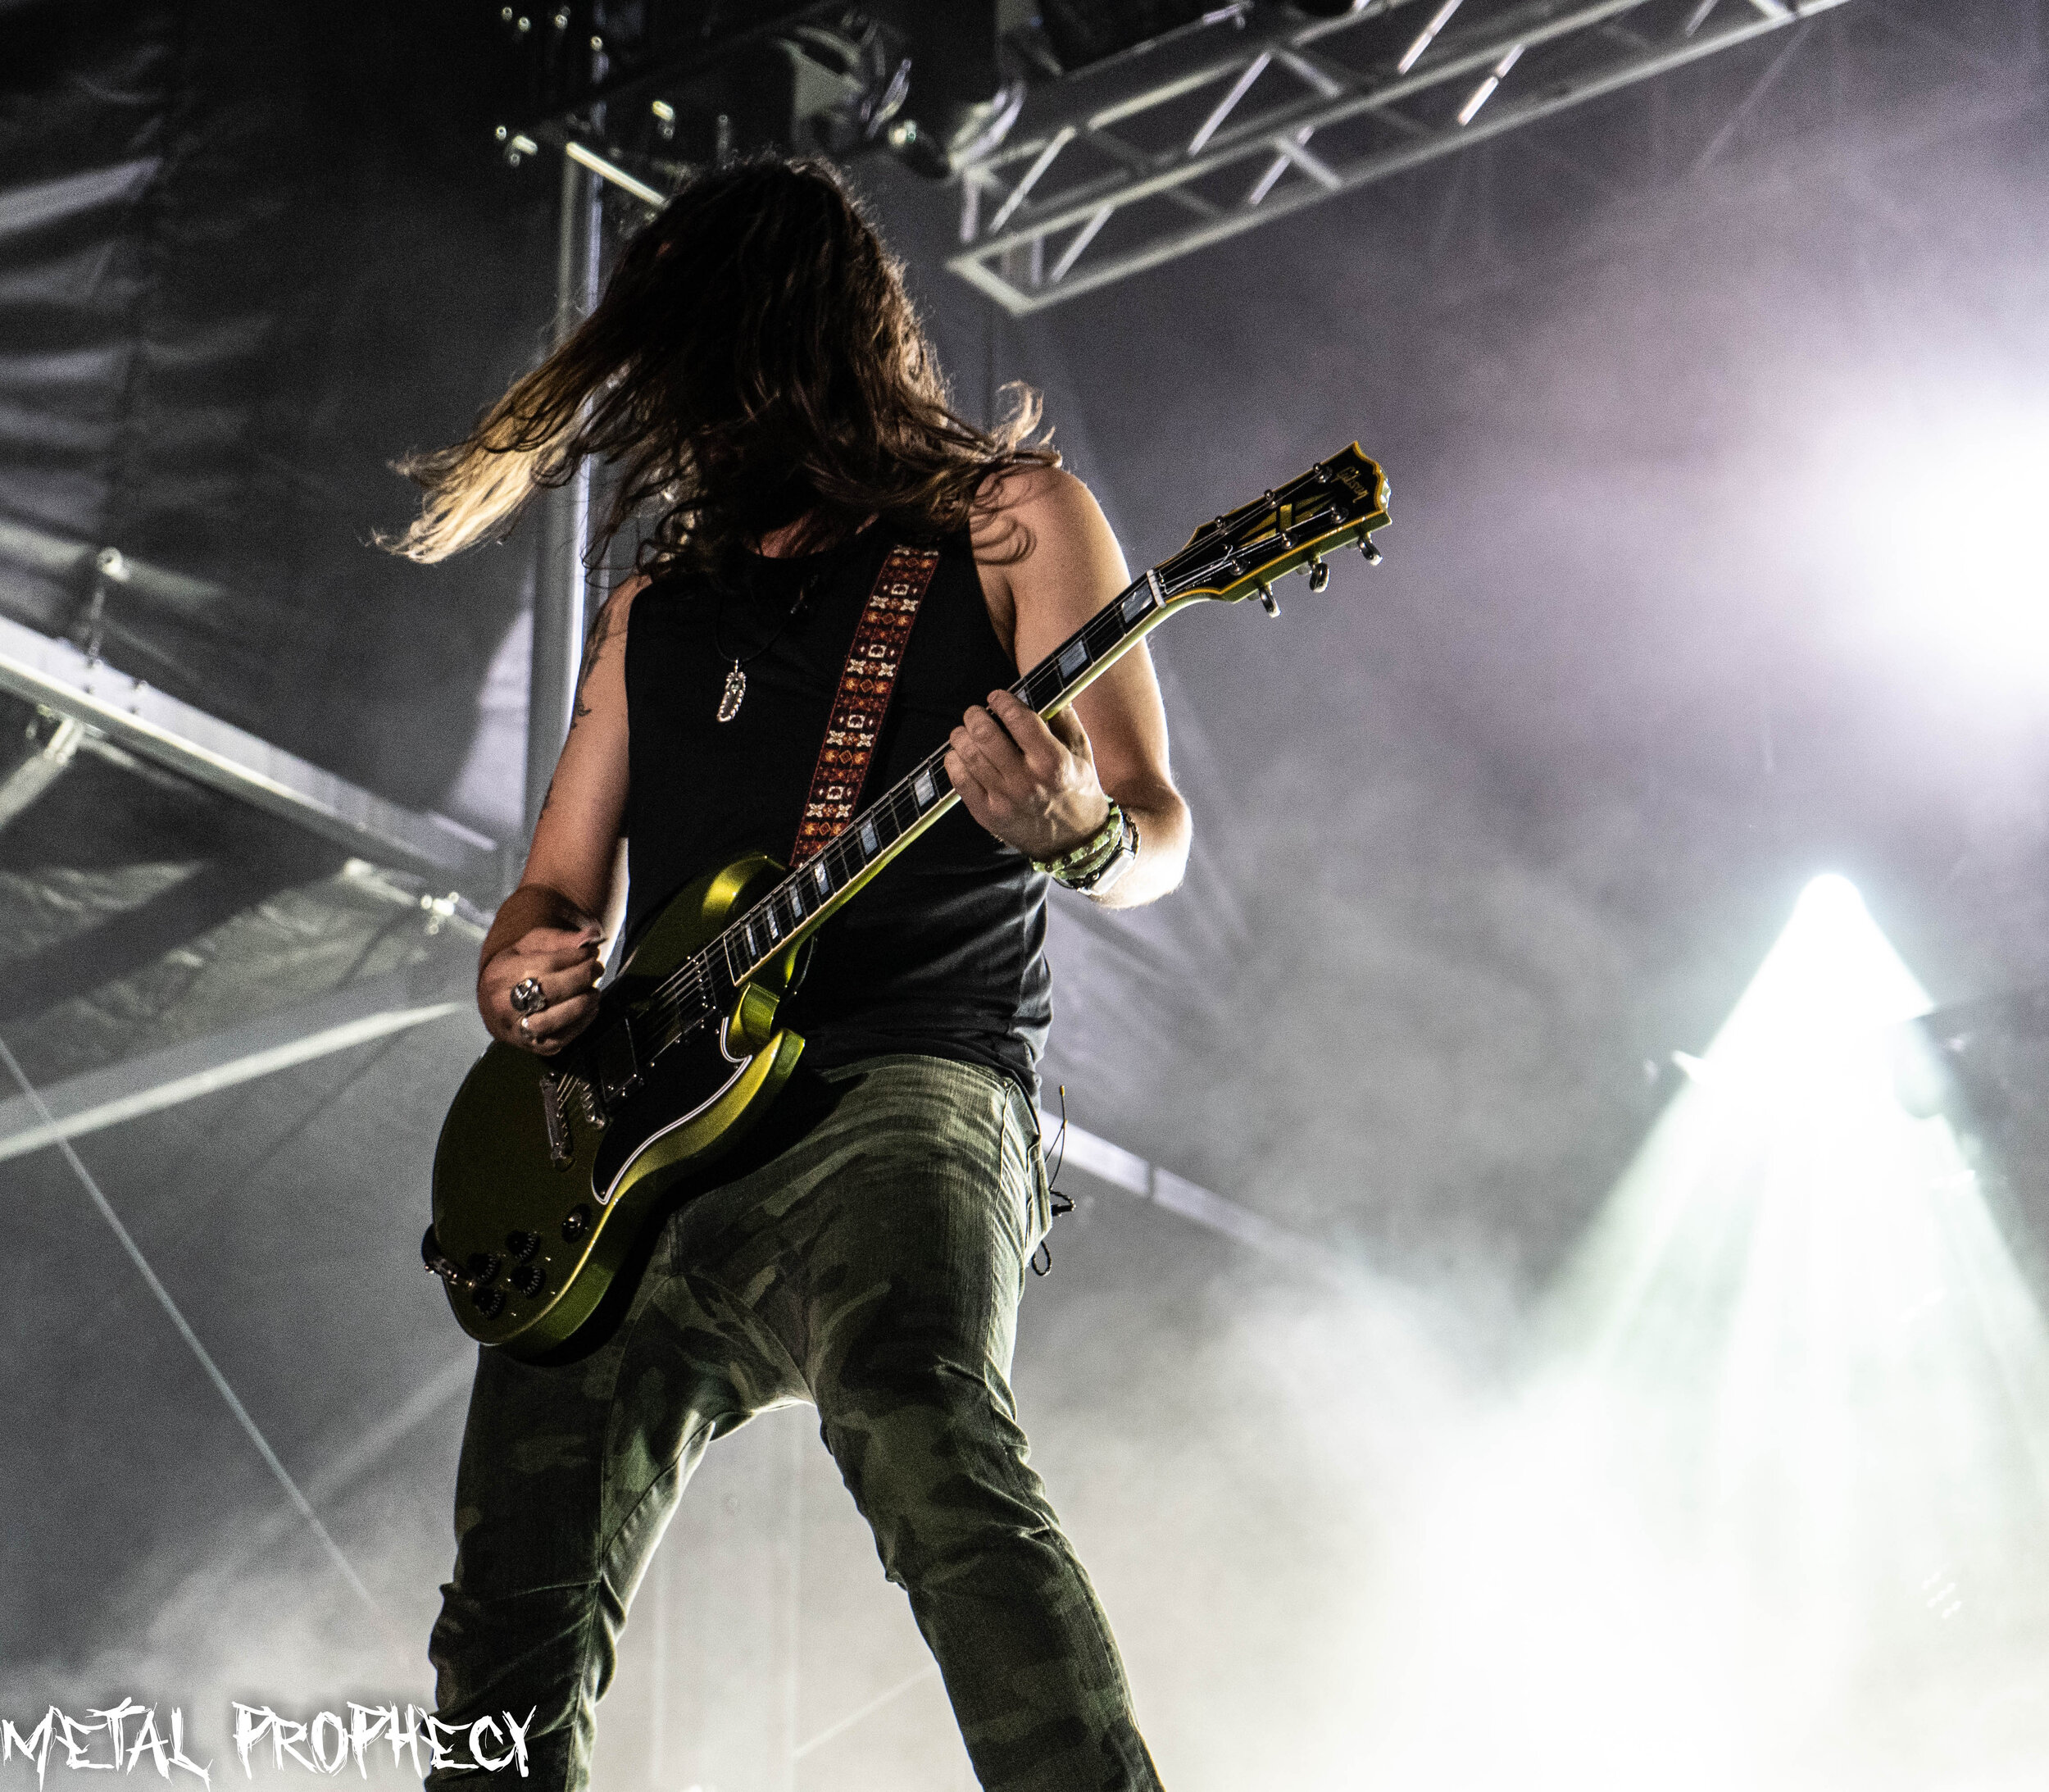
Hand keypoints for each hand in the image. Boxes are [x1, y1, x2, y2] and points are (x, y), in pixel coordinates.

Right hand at [479, 924, 603, 1054]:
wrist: (493, 1002)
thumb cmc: (516, 969)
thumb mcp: (531, 946)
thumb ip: (561, 939)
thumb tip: (592, 935)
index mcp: (502, 974)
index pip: (547, 964)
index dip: (575, 957)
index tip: (591, 952)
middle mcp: (504, 1004)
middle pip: (551, 991)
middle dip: (582, 978)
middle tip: (597, 969)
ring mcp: (515, 1028)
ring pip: (553, 1020)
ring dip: (582, 1004)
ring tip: (594, 991)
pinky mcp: (529, 1046)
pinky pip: (559, 1039)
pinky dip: (580, 1025)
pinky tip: (590, 1009)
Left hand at [945, 689, 1111, 862]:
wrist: (1075, 842)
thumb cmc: (1077, 790)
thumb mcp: (1081, 753)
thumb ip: (1064, 719)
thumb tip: (1045, 690)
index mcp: (1053, 762)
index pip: (1017, 719)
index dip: (1001, 700)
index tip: (996, 697)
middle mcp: (1027, 781)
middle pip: (985, 735)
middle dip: (975, 715)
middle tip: (975, 713)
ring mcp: (1004, 800)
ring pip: (968, 756)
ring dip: (960, 736)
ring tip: (964, 732)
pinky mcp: (988, 816)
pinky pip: (959, 782)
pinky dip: (953, 762)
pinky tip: (959, 755)